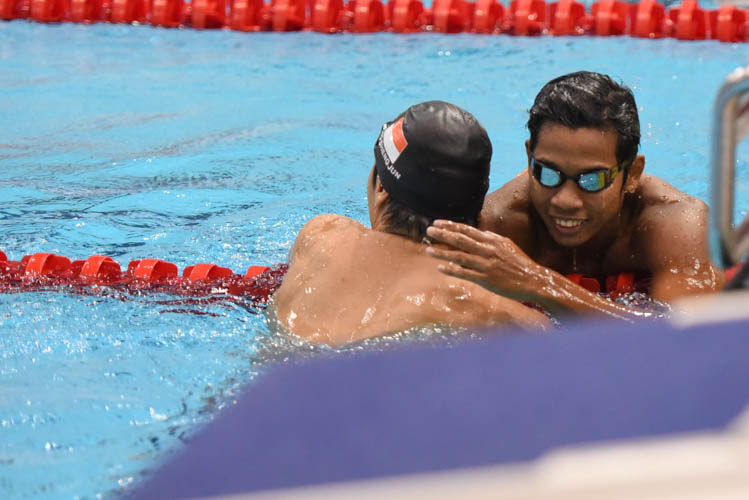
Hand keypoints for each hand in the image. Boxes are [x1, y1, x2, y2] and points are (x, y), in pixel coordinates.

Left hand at [425, 220, 544, 301]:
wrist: (533, 280)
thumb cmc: (519, 263)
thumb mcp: (506, 245)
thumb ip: (490, 239)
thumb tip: (477, 233)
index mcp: (492, 240)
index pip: (467, 230)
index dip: (450, 225)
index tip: (437, 222)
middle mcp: (488, 250)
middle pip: (460, 240)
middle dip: (442, 235)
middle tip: (428, 231)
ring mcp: (486, 264)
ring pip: (459, 256)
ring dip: (442, 253)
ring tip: (428, 250)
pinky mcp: (486, 279)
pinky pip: (465, 273)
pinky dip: (451, 270)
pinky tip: (440, 268)